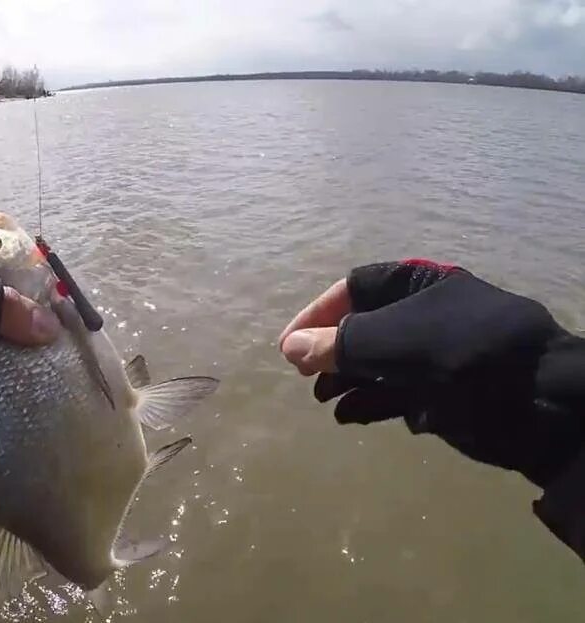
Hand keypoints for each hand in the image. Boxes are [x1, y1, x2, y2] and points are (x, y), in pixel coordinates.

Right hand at [278, 259, 583, 486]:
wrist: (534, 403)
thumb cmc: (458, 355)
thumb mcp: (389, 342)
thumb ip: (337, 344)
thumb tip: (291, 347)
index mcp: (417, 285)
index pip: (352, 289)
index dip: (316, 316)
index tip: (289, 346)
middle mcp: (426, 314)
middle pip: (363, 328)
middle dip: (331, 353)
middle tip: (304, 378)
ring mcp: (438, 354)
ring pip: (379, 364)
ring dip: (346, 382)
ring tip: (322, 400)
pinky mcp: (447, 392)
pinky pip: (398, 392)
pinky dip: (372, 403)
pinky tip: (349, 416)